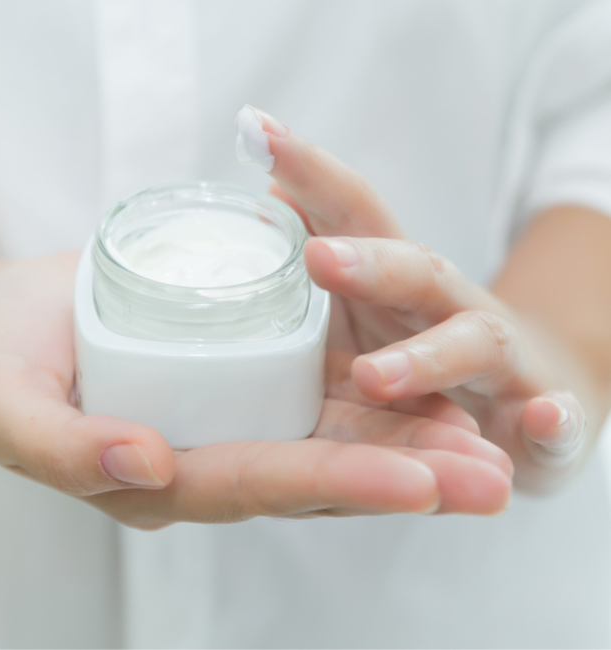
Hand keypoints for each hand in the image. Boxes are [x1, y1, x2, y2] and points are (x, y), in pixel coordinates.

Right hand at [0, 251, 509, 528]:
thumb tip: (147, 461)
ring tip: (489, 445)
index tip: (418, 483)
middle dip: (409, 478)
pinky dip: (380, 388)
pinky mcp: (253, 369)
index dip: (339, 485)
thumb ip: (65, 447)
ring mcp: (242, 411)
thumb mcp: (9, 407)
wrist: (17, 312)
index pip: (264, 483)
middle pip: (323, 472)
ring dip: (415, 439)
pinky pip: (321, 384)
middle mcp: (219, 452)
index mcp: (170, 475)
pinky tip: (436, 386)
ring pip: (339, 433)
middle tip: (491, 481)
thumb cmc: (4, 360)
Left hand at [238, 105, 602, 492]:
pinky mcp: (539, 408)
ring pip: (473, 344)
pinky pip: (553, 414)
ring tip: (371, 378)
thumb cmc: (428, 343)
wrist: (526, 391)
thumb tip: (271, 194)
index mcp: (399, 281)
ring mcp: (501, 358)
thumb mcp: (369, 302)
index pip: (356, 214)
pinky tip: (543, 422)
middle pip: (416, 271)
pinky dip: (551, 418)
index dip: (312, 173)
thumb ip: (327, 252)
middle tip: (318, 258)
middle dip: (369, 262)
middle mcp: (451, 305)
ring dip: (426, 357)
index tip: (256, 130)